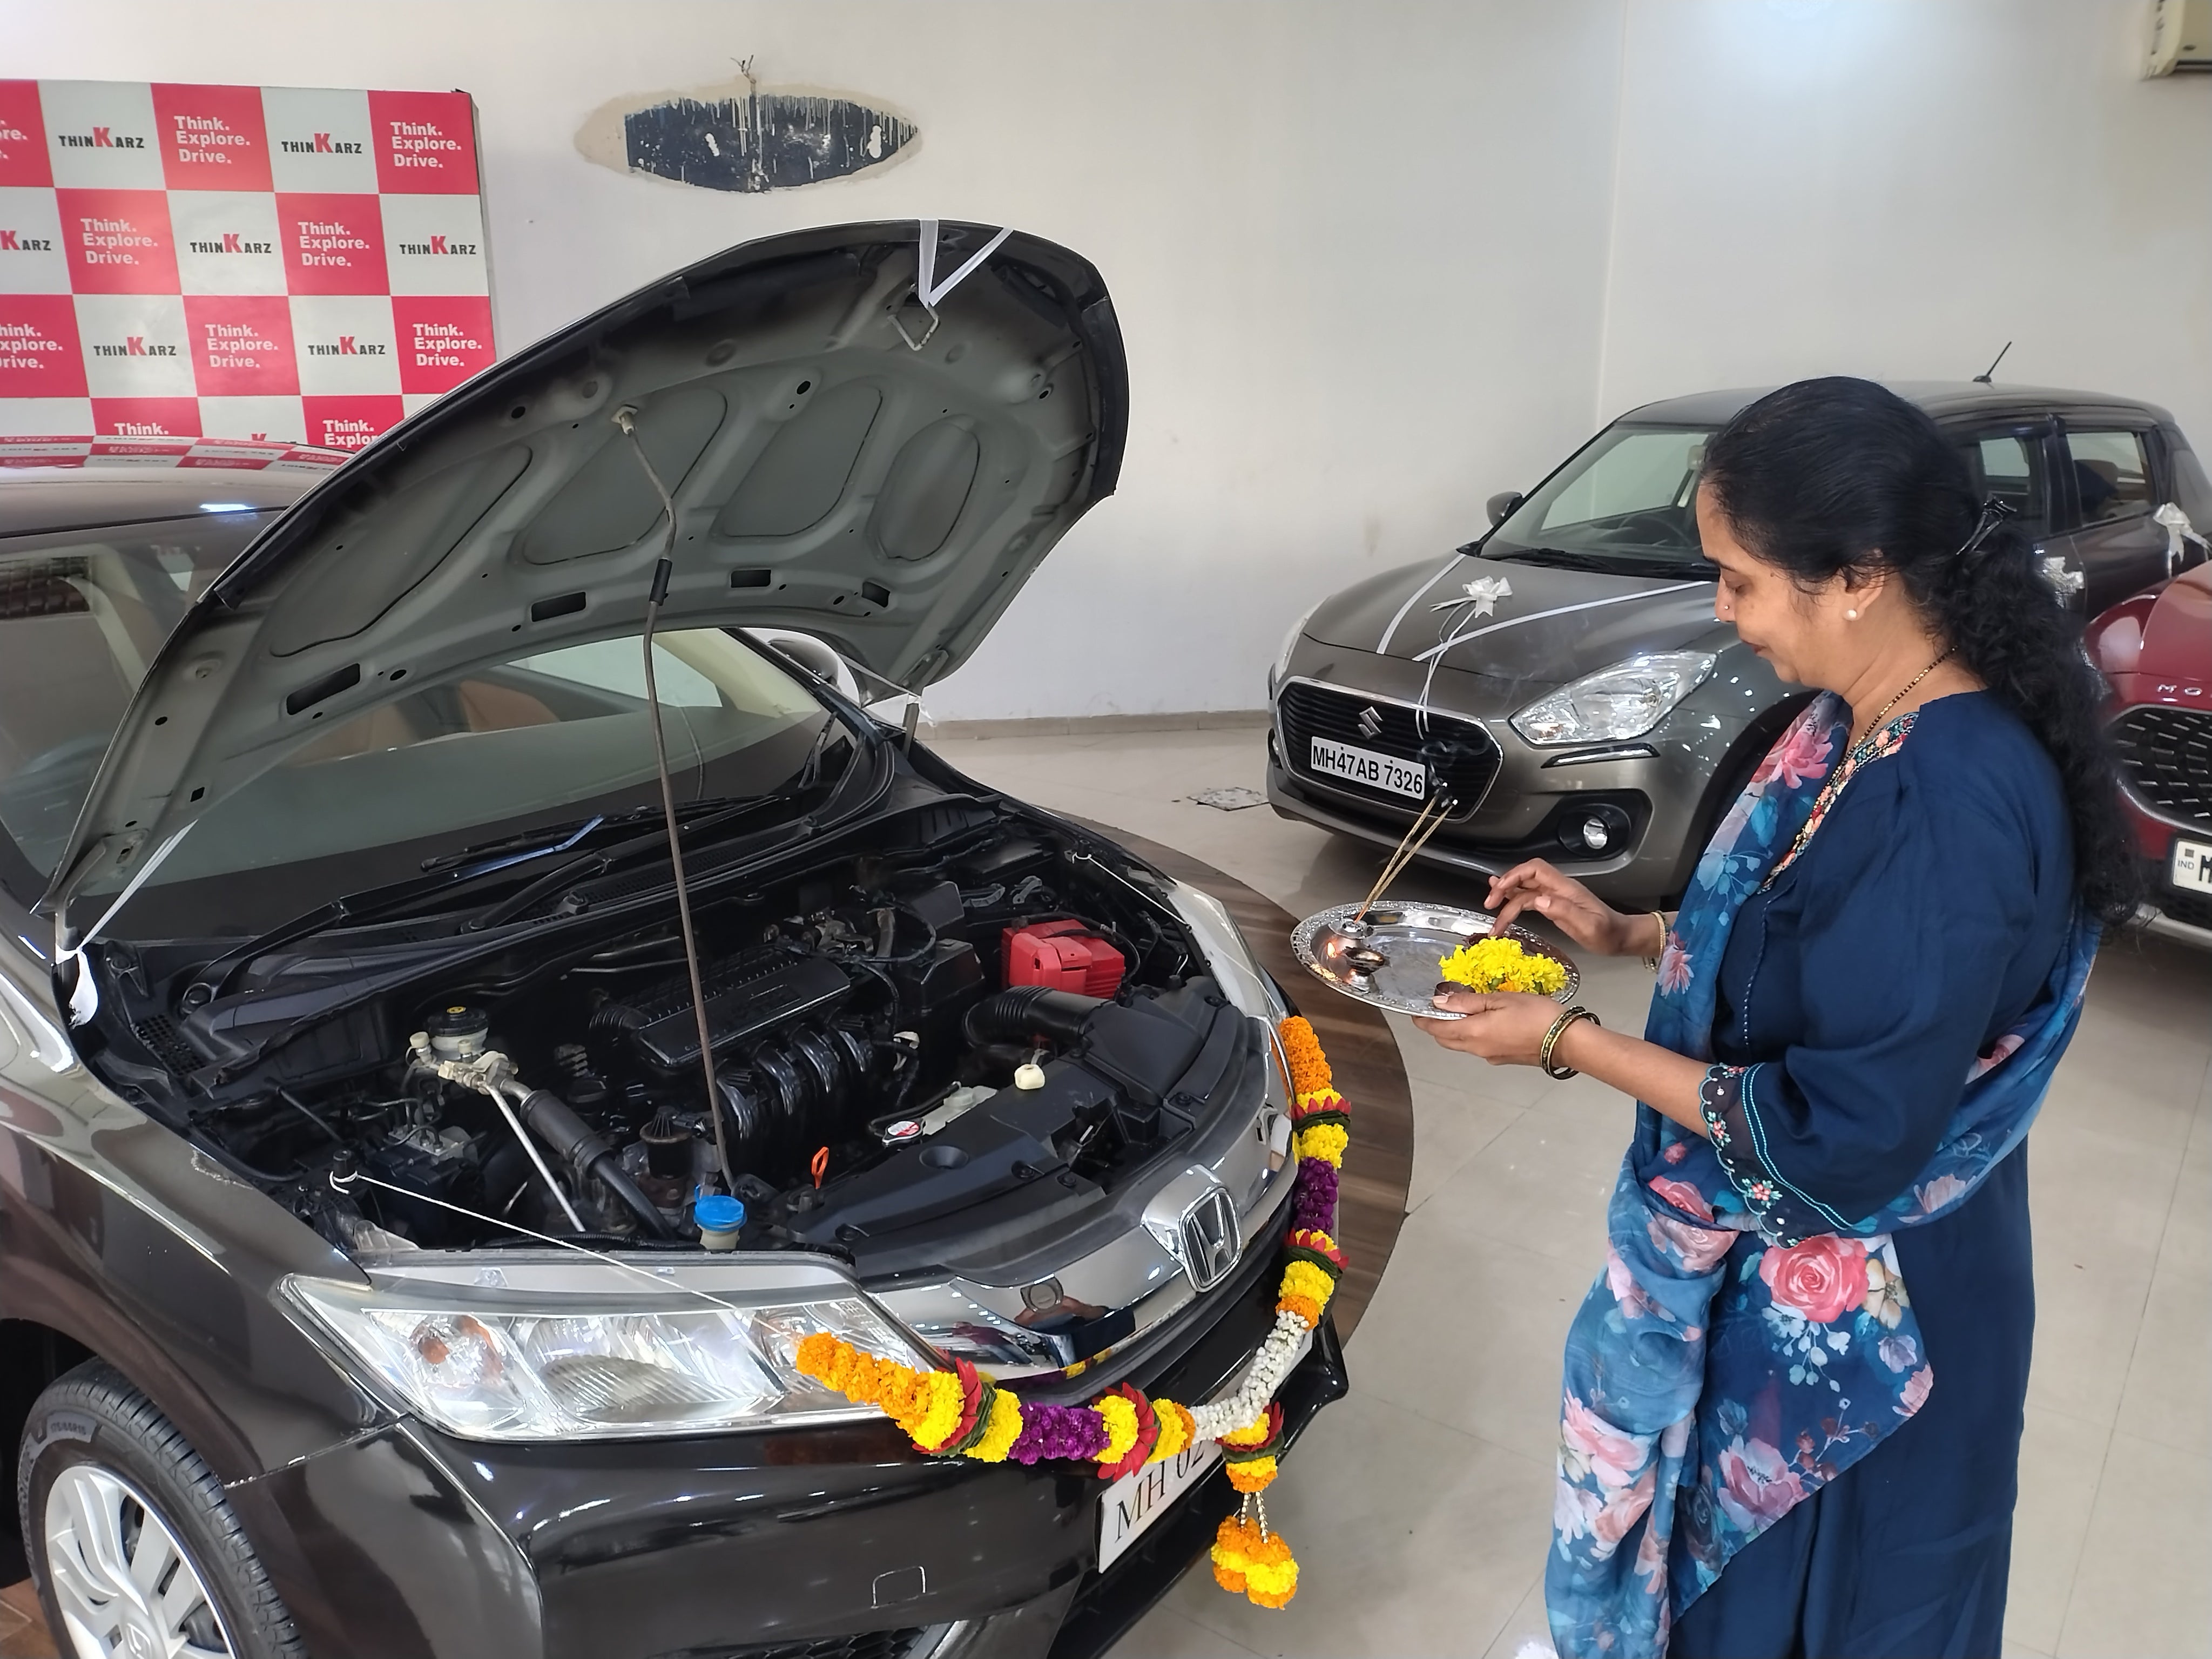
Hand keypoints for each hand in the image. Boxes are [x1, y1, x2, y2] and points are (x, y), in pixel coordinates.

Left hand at [1412, 987, 1562, 1066]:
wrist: (1566, 1042)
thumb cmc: (1536, 1015)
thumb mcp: (1500, 999)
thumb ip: (1468, 1002)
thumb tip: (1439, 1002)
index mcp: (1473, 1033)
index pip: (1437, 1029)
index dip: (1423, 1020)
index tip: (1415, 1010)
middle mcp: (1477, 1049)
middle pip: (1446, 1040)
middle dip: (1436, 1027)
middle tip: (1434, 1009)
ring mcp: (1491, 1056)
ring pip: (1462, 1045)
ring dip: (1454, 1031)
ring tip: (1457, 1012)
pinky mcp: (1503, 1059)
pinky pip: (1478, 1047)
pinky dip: (1471, 1035)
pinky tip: (1481, 1022)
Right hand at [1484, 859, 1649, 956]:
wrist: (1621, 938)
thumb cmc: (1609, 934)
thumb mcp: (1589, 927)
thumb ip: (1565, 911)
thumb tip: (1538, 901)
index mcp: (1566, 889)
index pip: (1535, 870)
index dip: (1514, 876)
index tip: (1499, 891)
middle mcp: (1559, 889)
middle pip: (1526, 877)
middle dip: (1504, 887)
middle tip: (1489, 904)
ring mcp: (1556, 896)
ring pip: (1525, 889)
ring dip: (1506, 896)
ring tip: (1490, 906)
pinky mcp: (1554, 906)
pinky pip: (1530, 898)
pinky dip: (1514, 900)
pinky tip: (1503, 901)